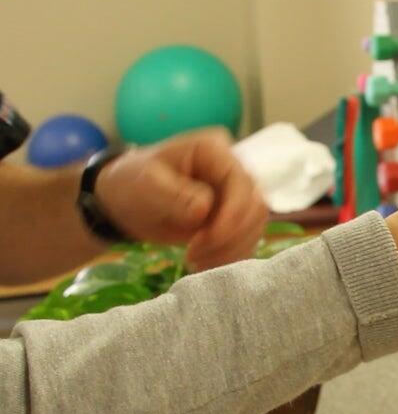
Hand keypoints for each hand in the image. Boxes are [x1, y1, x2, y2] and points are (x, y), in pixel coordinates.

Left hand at [95, 129, 268, 269]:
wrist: (124, 201)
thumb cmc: (131, 183)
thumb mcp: (145, 183)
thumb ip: (175, 194)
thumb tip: (205, 209)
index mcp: (215, 150)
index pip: (242, 185)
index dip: (230, 217)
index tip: (200, 242)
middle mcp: (233, 169)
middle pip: (255, 207)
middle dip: (229, 237)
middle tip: (195, 255)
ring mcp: (236, 194)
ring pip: (255, 226)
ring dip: (231, 250)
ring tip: (197, 262)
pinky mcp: (234, 216)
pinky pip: (247, 239)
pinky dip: (230, 256)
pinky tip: (205, 263)